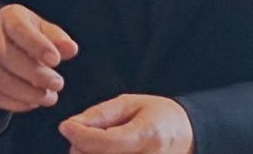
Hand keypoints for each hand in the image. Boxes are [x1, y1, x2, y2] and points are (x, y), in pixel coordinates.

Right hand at [0, 4, 78, 111]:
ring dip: (28, 93)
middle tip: (58, 84)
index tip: (56, 60)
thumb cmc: (27, 35)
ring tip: (50, 98)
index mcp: (8, 19)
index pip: (19, 30)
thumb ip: (58, 38)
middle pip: (10, 58)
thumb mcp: (43, 28)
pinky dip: (16, 103)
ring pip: (2, 80)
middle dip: (36, 74)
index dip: (37, 46)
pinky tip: (33, 103)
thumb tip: (71, 49)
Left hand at [59, 94, 193, 153]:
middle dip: (81, 148)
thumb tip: (69, 126)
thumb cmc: (157, 117)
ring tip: (98, 144)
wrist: (186, 137)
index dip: (80, 135)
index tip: (66, 126)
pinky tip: (104, 152)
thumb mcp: (130, 103)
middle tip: (85, 134)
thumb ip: (99, 115)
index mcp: (148, 136)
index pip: (107, 143)